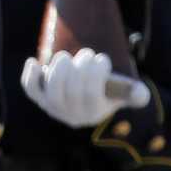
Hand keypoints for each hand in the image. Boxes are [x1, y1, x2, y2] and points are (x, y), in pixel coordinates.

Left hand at [20, 49, 149, 130]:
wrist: (83, 95)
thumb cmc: (105, 88)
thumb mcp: (122, 91)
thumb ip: (133, 92)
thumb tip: (140, 94)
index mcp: (94, 113)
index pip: (91, 96)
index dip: (95, 74)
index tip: (102, 59)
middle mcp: (72, 115)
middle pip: (70, 93)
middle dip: (79, 69)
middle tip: (87, 54)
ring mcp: (53, 108)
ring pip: (51, 92)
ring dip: (58, 70)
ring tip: (66, 57)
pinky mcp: (39, 98)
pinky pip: (31, 90)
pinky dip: (29, 76)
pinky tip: (34, 62)